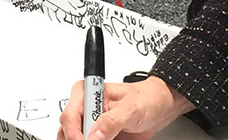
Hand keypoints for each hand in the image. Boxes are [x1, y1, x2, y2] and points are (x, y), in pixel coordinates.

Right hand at [58, 76, 193, 139]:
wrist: (160, 107)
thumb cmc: (147, 99)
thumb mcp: (131, 109)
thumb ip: (111, 122)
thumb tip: (93, 136)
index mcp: (89, 92)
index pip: (70, 115)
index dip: (74, 133)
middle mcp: (86, 108)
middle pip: (67, 131)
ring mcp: (91, 124)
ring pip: (74, 139)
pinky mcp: (98, 136)